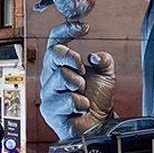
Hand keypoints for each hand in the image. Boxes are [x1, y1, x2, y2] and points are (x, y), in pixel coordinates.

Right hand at [39, 21, 115, 140]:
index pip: (56, 40)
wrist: (99, 125)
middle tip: (82, 69)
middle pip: (54, 54)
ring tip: (83, 93)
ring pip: (61, 75)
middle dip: (72, 58)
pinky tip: (82, 108)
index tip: (84, 27)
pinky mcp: (50, 111)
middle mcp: (50, 76)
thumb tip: (95, 56)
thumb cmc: (97, 100)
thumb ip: (103, 61)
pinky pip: (68, 99)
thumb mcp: (105, 75)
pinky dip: (81, 103)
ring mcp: (48, 93)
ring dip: (79, 84)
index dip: (66, 30)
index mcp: (59, 64)